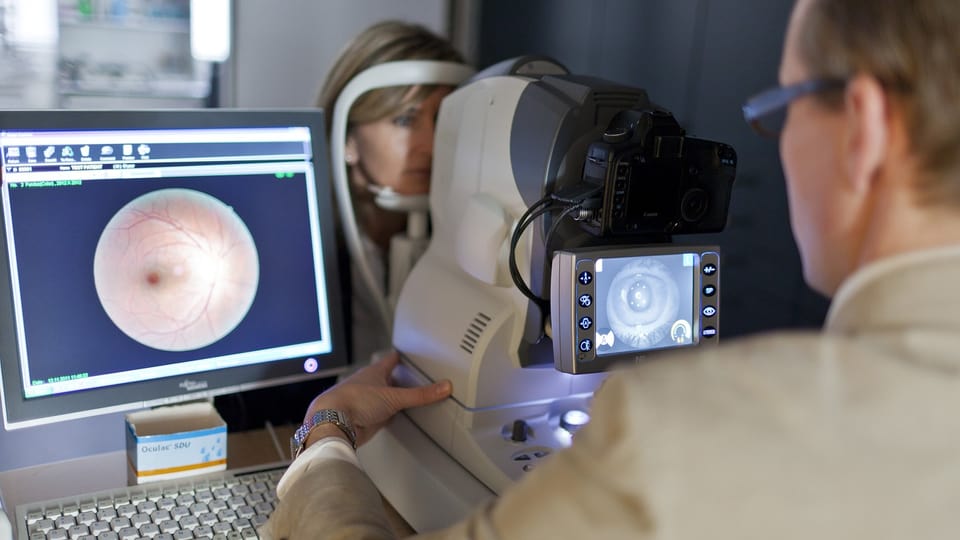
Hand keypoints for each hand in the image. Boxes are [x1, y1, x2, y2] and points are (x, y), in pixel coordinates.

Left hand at [303, 350, 451, 447]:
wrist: (333, 422)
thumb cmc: (353, 401)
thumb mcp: (393, 397)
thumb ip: (420, 395)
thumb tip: (443, 387)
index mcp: (374, 373)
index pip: (390, 360)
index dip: (399, 357)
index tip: (405, 353)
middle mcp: (369, 386)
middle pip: (387, 380)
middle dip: (398, 379)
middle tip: (411, 377)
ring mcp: (366, 403)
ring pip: (383, 398)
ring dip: (393, 399)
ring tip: (406, 398)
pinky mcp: (365, 419)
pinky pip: (381, 415)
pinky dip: (389, 415)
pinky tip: (393, 417)